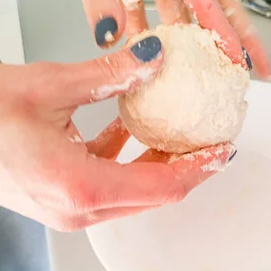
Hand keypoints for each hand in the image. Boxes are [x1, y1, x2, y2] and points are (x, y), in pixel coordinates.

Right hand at [0, 37, 235, 230]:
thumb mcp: (49, 86)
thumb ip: (108, 75)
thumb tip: (151, 60)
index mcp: (80, 187)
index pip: (162, 186)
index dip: (199, 167)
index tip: (221, 149)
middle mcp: (77, 209)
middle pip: (154, 194)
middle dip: (187, 167)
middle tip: (210, 139)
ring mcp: (69, 210)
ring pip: (134, 192)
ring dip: (160, 164)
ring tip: (182, 134)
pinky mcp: (61, 199)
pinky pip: (109, 184)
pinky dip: (128, 160)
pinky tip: (134, 131)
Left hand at [17, 0, 270, 76]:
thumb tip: (111, 38)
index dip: (220, 25)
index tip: (234, 55)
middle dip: (238, 33)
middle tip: (259, 64)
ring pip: (191, 7)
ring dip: (205, 40)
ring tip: (222, 70)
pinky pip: (158, 12)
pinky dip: (162, 37)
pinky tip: (166, 61)